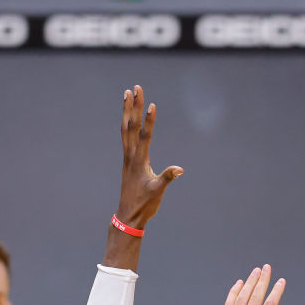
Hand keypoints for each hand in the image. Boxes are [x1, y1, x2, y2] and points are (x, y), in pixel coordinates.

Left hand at [117, 85, 182, 229]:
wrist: (129, 216)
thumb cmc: (145, 204)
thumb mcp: (157, 191)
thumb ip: (167, 178)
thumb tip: (179, 169)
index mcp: (139, 161)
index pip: (144, 136)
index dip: (148, 120)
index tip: (151, 104)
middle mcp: (130, 156)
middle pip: (132, 126)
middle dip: (134, 106)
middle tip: (136, 87)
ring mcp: (127, 157)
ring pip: (126, 129)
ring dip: (127, 110)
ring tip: (127, 93)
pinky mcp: (127, 160)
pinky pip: (125, 136)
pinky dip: (126, 124)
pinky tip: (127, 116)